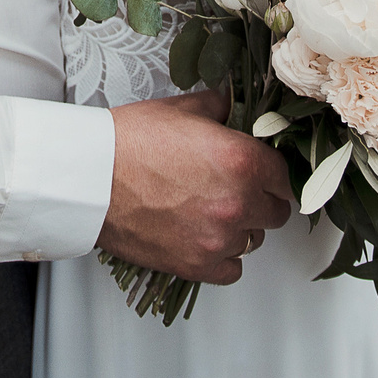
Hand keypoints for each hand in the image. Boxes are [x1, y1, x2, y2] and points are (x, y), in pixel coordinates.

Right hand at [98, 90, 292, 284]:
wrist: (91, 177)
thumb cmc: (130, 141)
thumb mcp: (183, 108)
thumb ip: (222, 109)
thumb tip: (237, 109)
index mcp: (242, 160)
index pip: (285, 176)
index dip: (271, 172)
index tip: (260, 172)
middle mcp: (238, 202)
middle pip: (276, 212)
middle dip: (260, 199)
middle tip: (233, 189)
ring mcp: (219, 238)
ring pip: (254, 240)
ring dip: (240, 227)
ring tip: (211, 211)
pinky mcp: (197, 264)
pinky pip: (233, 269)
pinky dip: (223, 256)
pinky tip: (204, 237)